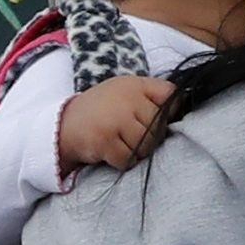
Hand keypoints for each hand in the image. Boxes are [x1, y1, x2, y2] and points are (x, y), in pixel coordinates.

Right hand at [53, 72, 173, 172]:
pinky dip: (121, 161)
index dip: (168, 111)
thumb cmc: (102, 110)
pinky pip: (128, 158)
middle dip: (149, 136)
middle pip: (159, 126)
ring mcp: (116, 120)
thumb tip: (182, 109)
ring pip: (146, 145)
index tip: (155, 117)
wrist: (63, 124)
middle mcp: (127, 98)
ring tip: (120, 142)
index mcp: (135, 84)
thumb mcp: (126, 91)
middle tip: (130, 135)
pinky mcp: (105, 140)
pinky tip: (110, 151)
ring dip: (135, 150)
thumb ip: (153, 95)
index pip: (170, 95)